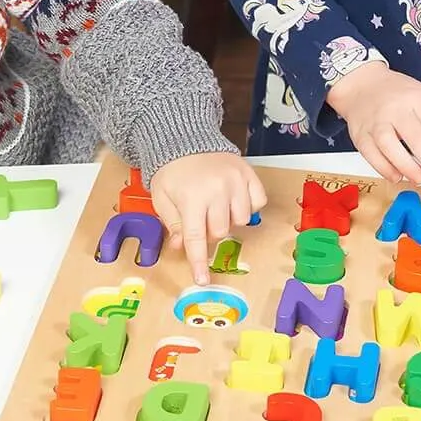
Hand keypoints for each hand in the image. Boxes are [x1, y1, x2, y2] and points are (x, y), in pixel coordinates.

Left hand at [150, 152, 266, 285]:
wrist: (186, 139)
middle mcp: (217, 190)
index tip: (203, 281)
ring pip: (242, 220)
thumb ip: (174, 223)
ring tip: (217, 206)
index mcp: (191, 198)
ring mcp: (236, 181)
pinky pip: (258, 202)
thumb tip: (181, 247)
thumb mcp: (162, 198)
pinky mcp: (249, 173)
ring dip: (229, 219)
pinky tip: (234, 198)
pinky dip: (248, 205)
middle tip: (201, 218)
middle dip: (210, 232)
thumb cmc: (172, 172)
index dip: (199, 262)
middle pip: (221, 231)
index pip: (196, 238)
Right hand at [326, 62, 420, 188]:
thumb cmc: (398, 95)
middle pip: (418, 140)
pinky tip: (399, 176)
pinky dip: (386, 169)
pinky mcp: (359, 134)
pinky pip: (371, 155)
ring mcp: (375, 121)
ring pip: (391, 147)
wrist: (362, 85)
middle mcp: (395, 108)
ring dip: (409, 168)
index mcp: (417, 98)